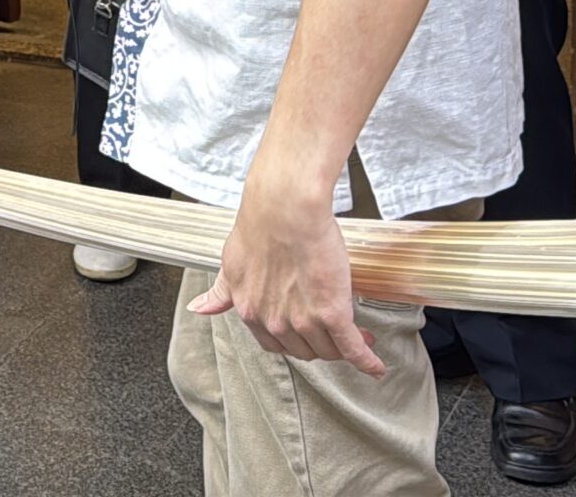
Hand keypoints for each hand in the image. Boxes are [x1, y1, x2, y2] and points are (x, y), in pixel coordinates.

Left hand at [187, 171, 381, 376]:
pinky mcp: (332, 313)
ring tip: (361, 338)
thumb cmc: (260, 227)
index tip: (307, 334)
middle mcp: (275, 322)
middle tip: (338, 334)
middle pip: (305, 350)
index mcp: (251, 312)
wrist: (284, 209)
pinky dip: (367, 361)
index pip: (276, 344)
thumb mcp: (231, 265)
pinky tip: (376, 366)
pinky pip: (352, 347)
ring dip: (345, 349)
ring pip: (329, 350)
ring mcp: (304, 320)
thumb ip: (221, 292)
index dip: (295, 341)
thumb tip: (199, 308)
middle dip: (322, 345)